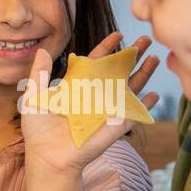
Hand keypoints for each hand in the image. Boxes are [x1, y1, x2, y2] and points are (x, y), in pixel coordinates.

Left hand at [21, 31, 159, 176]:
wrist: (48, 156)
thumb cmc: (39, 129)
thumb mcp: (35, 97)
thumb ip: (39, 74)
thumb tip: (41, 51)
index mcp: (79, 86)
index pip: (97, 62)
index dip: (108, 47)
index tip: (119, 34)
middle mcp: (96, 95)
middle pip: (120, 71)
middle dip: (133, 55)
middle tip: (146, 38)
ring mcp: (108, 110)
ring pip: (130, 88)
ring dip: (144, 74)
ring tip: (155, 58)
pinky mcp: (115, 126)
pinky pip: (133, 114)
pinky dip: (144, 105)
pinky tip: (155, 94)